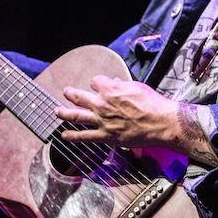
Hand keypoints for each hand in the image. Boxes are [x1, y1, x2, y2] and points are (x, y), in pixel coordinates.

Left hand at [55, 76, 178, 148]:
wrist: (160, 123)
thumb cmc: (152, 104)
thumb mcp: (137, 87)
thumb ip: (123, 85)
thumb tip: (115, 82)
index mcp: (110, 89)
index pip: (95, 81)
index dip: (97, 83)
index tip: (99, 85)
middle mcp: (102, 103)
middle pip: (79, 96)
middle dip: (71, 93)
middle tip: (66, 92)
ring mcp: (101, 120)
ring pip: (75, 115)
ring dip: (64, 113)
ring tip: (57, 111)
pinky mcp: (105, 136)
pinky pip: (84, 136)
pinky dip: (72, 136)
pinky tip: (64, 136)